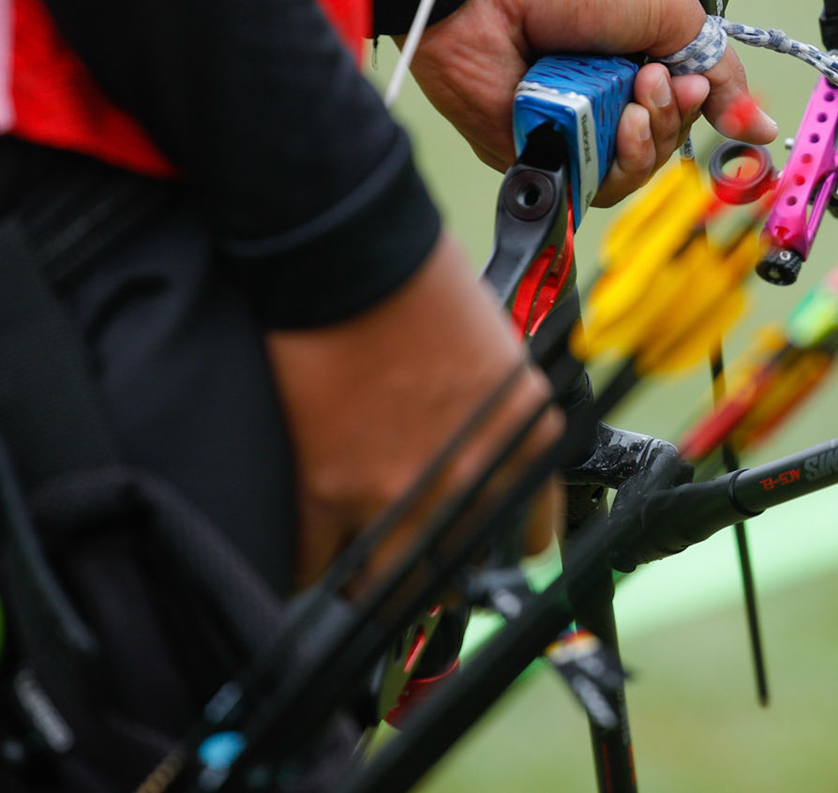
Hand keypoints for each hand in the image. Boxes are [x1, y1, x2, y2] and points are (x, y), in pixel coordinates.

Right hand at [268, 236, 562, 587]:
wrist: (355, 253)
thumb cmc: (422, 283)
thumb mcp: (497, 351)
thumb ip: (495, 415)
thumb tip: (475, 453)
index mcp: (522, 439)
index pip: (529, 530)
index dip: (502, 548)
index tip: (484, 554)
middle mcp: (470, 476)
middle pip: (453, 569)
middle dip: (432, 578)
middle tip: (411, 575)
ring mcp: (399, 490)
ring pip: (385, 581)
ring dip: (371, 583)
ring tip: (356, 580)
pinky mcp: (327, 488)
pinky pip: (315, 565)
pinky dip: (309, 567)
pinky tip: (309, 560)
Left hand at [407, 0, 778, 206]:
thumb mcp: (671, 10)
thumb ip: (720, 71)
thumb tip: (758, 124)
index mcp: (634, 55)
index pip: (685, 106)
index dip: (699, 102)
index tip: (696, 82)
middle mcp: (605, 94)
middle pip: (665, 143)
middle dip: (673, 116)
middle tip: (656, 80)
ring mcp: (572, 127)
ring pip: (634, 171)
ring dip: (648, 139)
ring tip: (634, 98)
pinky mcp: (541, 155)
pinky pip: (594, 185)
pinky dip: (614, 160)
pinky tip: (613, 124)